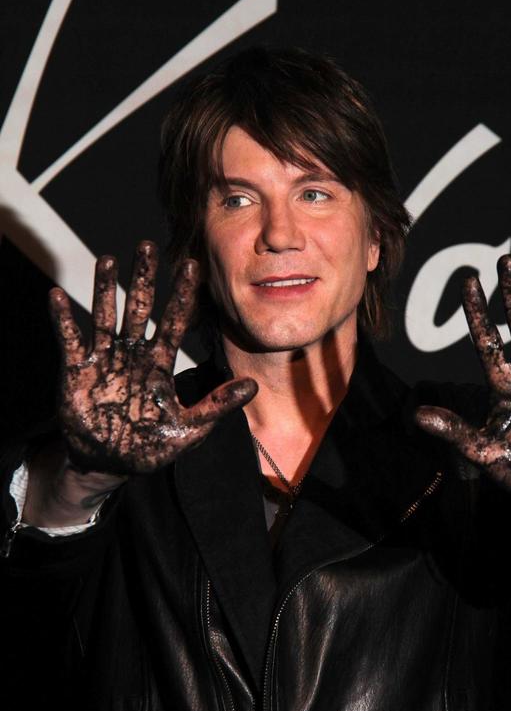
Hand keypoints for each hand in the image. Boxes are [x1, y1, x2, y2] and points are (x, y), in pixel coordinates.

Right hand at [50, 241, 256, 474]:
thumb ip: (216, 406)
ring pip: (105, 316)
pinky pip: (69, 340)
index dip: (183, 295)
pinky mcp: (76, 371)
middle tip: (148, 246)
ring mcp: (104, 359)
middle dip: (144, 278)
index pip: (174, 322)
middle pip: (139, 308)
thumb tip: (252, 388)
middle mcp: (133, 354)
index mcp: (159, 364)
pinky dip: (63, 319)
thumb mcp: (188, 430)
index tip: (193, 266)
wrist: (109, 464)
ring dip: (105, 289)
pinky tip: (58, 296)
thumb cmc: (149, 447)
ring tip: (107, 260)